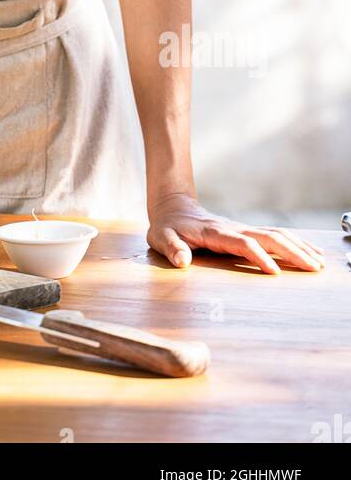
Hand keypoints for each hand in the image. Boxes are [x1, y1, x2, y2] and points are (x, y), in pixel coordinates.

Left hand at [147, 192, 325, 274]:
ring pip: (276, 234)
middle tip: (313, 267)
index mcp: (215, 232)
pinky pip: (274, 236)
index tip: (274, 272)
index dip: (258, 256)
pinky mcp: (247, 232)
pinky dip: (295, 243)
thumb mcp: (161, 237)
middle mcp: (233, 228)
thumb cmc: (167, 226)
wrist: (173, 207)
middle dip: (292, 251)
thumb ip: (172, 248)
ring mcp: (242, 229)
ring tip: (319, 262)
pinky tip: (309, 252)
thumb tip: (182, 261)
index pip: (242, 243)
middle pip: (268, 236)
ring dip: (298, 246)